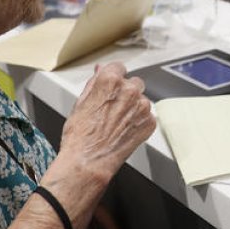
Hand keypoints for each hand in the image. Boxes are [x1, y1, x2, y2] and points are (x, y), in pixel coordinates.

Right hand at [61, 62, 155, 176]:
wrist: (87, 161)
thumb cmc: (80, 135)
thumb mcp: (81, 102)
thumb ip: (94, 82)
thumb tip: (100, 70)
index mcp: (110, 80)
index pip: (118, 67)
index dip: (113, 78)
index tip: (111, 87)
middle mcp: (129, 90)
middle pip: (133, 83)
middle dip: (125, 92)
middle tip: (113, 108)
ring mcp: (142, 106)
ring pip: (141, 99)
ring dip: (133, 107)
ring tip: (117, 122)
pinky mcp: (149, 122)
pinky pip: (147, 116)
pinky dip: (139, 121)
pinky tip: (125, 130)